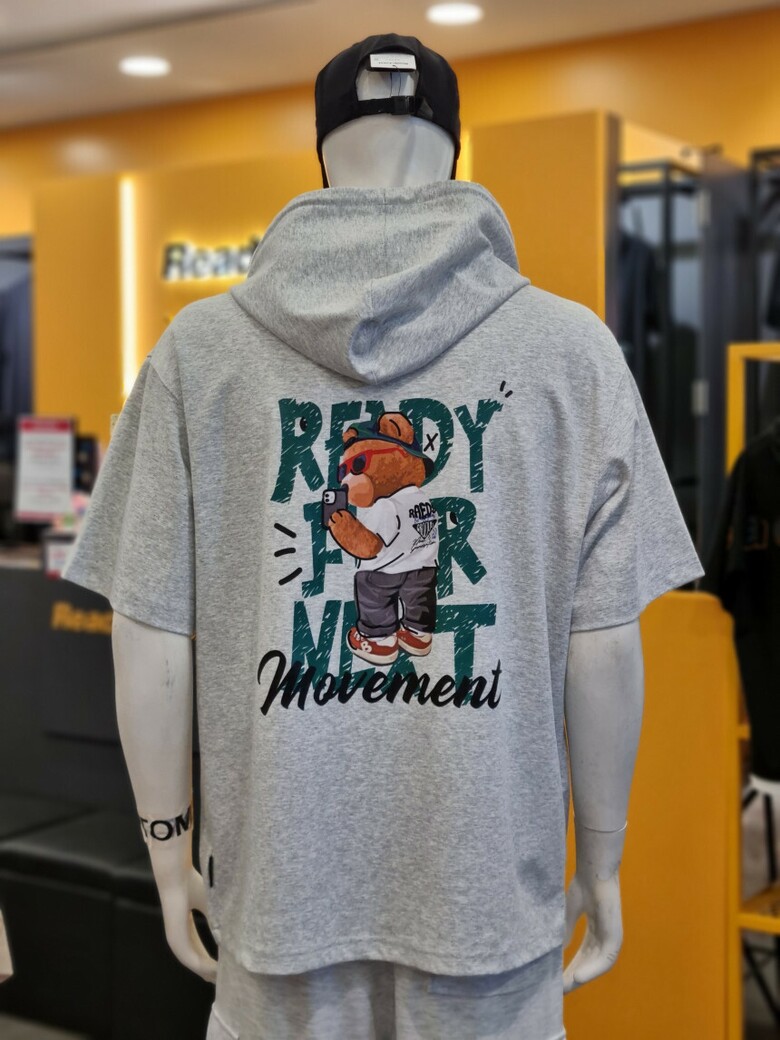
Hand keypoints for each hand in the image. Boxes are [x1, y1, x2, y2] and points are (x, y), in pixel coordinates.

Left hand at [148, 837, 217, 983]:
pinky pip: (193, 960)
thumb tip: (234, 928)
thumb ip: (217, 918)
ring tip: (225, 979)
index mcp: (184, 927)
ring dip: (210, 972)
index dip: (210, 959)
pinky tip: (219, 971)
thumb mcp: (210, 904)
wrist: (177, 877)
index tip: (224, 966)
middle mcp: (178, 937)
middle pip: (195, 960)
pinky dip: (206, 967)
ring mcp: (176, 941)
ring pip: (195, 964)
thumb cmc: (191, 884)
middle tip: (225, 980)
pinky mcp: (176, 941)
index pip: (197, 949)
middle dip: (209, 971)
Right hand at [562, 820, 625, 992]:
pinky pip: (605, 959)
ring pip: (597, 965)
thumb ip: (566, 930)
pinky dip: (592, 970)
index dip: (569, 968)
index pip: (582, 956)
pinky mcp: (615, 936)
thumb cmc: (584, 885)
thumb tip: (560, 949)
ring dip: (582, 977)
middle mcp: (604, 937)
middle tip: (559, 991)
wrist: (595, 871)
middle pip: (589, 964)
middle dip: (574, 977)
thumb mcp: (570, 911)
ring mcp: (611, 937)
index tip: (556, 981)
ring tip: (566, 987)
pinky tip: (578, 977)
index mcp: (594, 931)